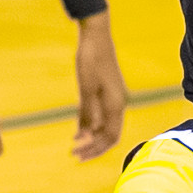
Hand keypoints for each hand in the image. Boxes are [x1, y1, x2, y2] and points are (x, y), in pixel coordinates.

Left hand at [71, 10, 127, 161]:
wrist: (96, 36)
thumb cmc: (91, 59)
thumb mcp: (86, 88)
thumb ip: (88, 113)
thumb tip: (87, 136)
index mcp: (116, 104)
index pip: (111, 137)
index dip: (96, 149)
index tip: (80, 156)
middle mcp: (118, 104)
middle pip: (109, 135)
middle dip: (93, 147)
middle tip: (75, 155)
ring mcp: (114, 98)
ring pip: (106, 126)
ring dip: (91, 137)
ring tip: (75, 144)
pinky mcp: (108, 92)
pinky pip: (102, 115)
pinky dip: (91, 124)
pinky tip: (78, 129)